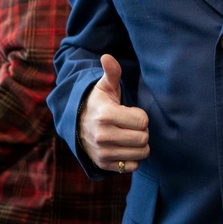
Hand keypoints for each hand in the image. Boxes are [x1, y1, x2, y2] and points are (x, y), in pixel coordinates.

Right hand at [79, 54, 149, 173]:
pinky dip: (132, 158)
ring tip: (128, 135)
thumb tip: (107, 57)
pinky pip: (132, 166)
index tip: (131, 112)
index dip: (141, 116)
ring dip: (139, 145)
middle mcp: (102, 136)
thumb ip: (111, 72)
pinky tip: (124, 148)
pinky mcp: (104, 165)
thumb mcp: (105, 86)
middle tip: (131, 125)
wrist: (78, 125)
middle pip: (144, 138)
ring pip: (141, 153)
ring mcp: (102, 153)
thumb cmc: (99, 103)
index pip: (143, 121)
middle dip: (142, 131)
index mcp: (105, 115)